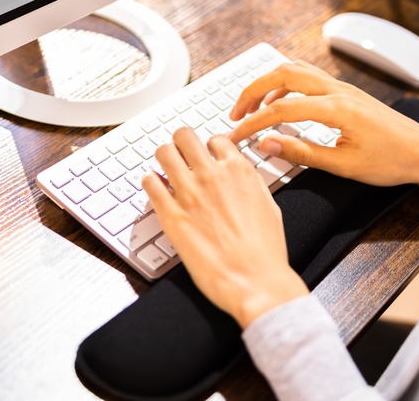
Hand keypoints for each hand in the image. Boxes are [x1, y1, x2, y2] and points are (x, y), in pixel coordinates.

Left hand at [142, 128, 308, 327]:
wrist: (255, 282)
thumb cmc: (265, 252)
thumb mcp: (269, 206)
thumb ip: (251, 184)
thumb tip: (240, 174)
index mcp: (239, 171)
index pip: (215, 139)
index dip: (208, 147)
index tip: (204, 156)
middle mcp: (212, 176)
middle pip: (185, 136)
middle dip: (181, 143)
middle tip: (180, 154)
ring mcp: (189, 194)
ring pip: (164, 153)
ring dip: (164, 158)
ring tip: (165, 168)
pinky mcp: (171, 216)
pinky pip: (150, 183)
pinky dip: (150, 182)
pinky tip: (156, 189)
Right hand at [228, 61, 418, 186]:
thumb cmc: (391, 162)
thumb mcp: (343, 166)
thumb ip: (302, 153)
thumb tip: (267, 145)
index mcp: (338, 109)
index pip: (282, 109)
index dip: (253, 122)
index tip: (235, 136)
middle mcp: (338, 90)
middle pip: (283, 74)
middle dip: (253, 90)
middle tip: (235, 113)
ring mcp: (343, 87)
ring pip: (295, 69)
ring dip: (268, 83)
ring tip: (251, 106)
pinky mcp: (345, 91)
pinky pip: (308, 75)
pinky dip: (286, 82)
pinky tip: (279, 100)